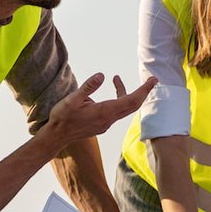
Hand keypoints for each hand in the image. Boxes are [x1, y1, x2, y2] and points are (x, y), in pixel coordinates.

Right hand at [42, 73, 156, 146]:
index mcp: (105, 111)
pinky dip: (118, 100)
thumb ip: (88, 87)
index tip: (153, 81)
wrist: (57, 136)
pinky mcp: (102, 125)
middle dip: (143, 92)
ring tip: (116, 79)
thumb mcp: (72, 99)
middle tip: (152, 80)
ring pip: (124, 108)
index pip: (131, 99)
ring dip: (125, 93)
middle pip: (133, 105)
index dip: (144, 90)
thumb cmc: (63, 117)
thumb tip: (102, 75)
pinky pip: (117, 111)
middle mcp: (109, 119)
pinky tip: (108, 94)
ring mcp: (106, 123)